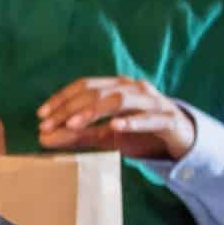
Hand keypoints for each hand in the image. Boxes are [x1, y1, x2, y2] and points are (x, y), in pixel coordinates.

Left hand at [37, 76, 195, 160]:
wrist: (182, 138)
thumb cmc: (140, 133)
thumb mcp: (105, 135)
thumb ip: (77, 134)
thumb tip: (44, 138)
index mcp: (117, 87)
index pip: (84, 86)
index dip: (61, 99)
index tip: (41, 116)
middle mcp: (133, 88)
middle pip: (98, 92)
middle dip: (71, 108)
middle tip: (50, 125)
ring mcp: (153, 102)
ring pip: (121, 100)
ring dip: (94, 111)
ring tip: (74, 125)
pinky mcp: (169, 119)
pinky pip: (149, 118)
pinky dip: (131, 122)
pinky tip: (115, 127)